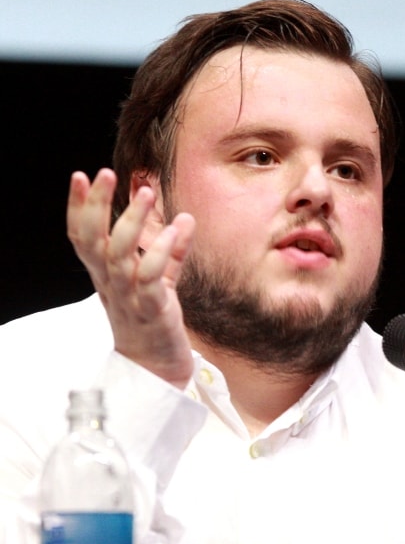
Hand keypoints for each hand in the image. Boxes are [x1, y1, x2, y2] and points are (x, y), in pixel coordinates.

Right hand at [67, 168, 195, 388]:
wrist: (158, 369)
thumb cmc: (153, 321)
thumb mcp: (159, 283)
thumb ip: (171, 252)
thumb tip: (185, 218)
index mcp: (106, 276)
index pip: (83, 239)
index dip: (79, 208)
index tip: (82, 176)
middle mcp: (112, 285)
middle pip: (95, 242)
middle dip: (97, 207)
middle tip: (107, 173)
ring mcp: (130, 299)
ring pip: (120, 257)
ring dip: (132, 222)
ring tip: (147, 192)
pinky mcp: (153, 312)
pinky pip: (151, 280)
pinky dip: (161, 254)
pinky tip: (175, 229)